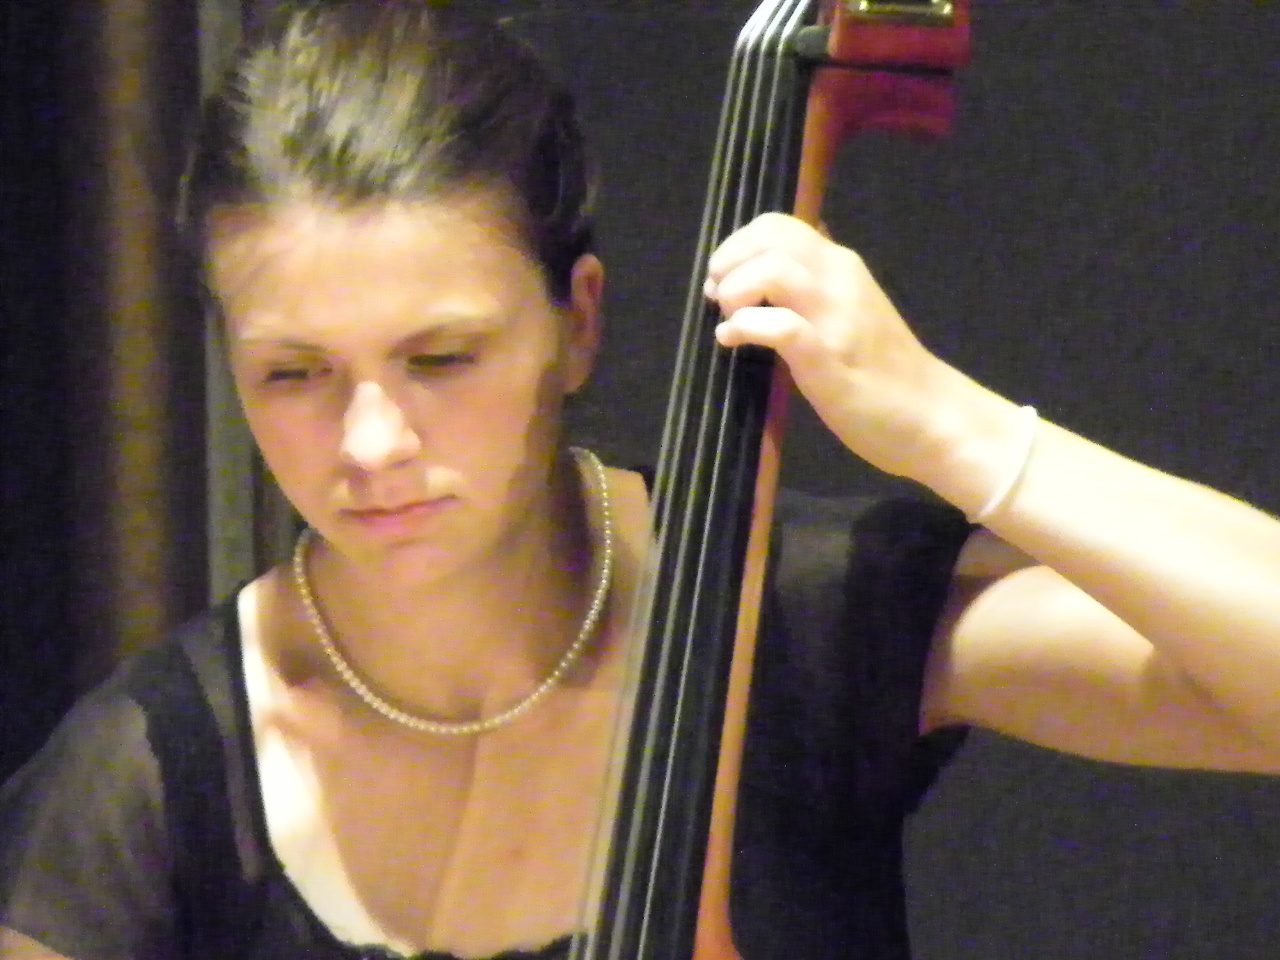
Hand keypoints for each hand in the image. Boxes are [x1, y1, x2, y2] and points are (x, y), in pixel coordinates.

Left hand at [705, 213, 971, 483]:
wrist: (933, 416)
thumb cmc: (884, 371)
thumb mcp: (849, 310)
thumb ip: (816, 286)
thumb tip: (777, 262)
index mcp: (841, 266)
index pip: (779, 224)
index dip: (738, 244)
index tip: (725, 277)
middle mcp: (840, 279)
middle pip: (770, 236)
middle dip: (729, 262)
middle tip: (720, 298)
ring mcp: (836, 317)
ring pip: (773, 269)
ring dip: (736, 291)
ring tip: (731, 320)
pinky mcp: (829, 358)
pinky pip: (780, 326)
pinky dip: (745, 328)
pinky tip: (733, 342)